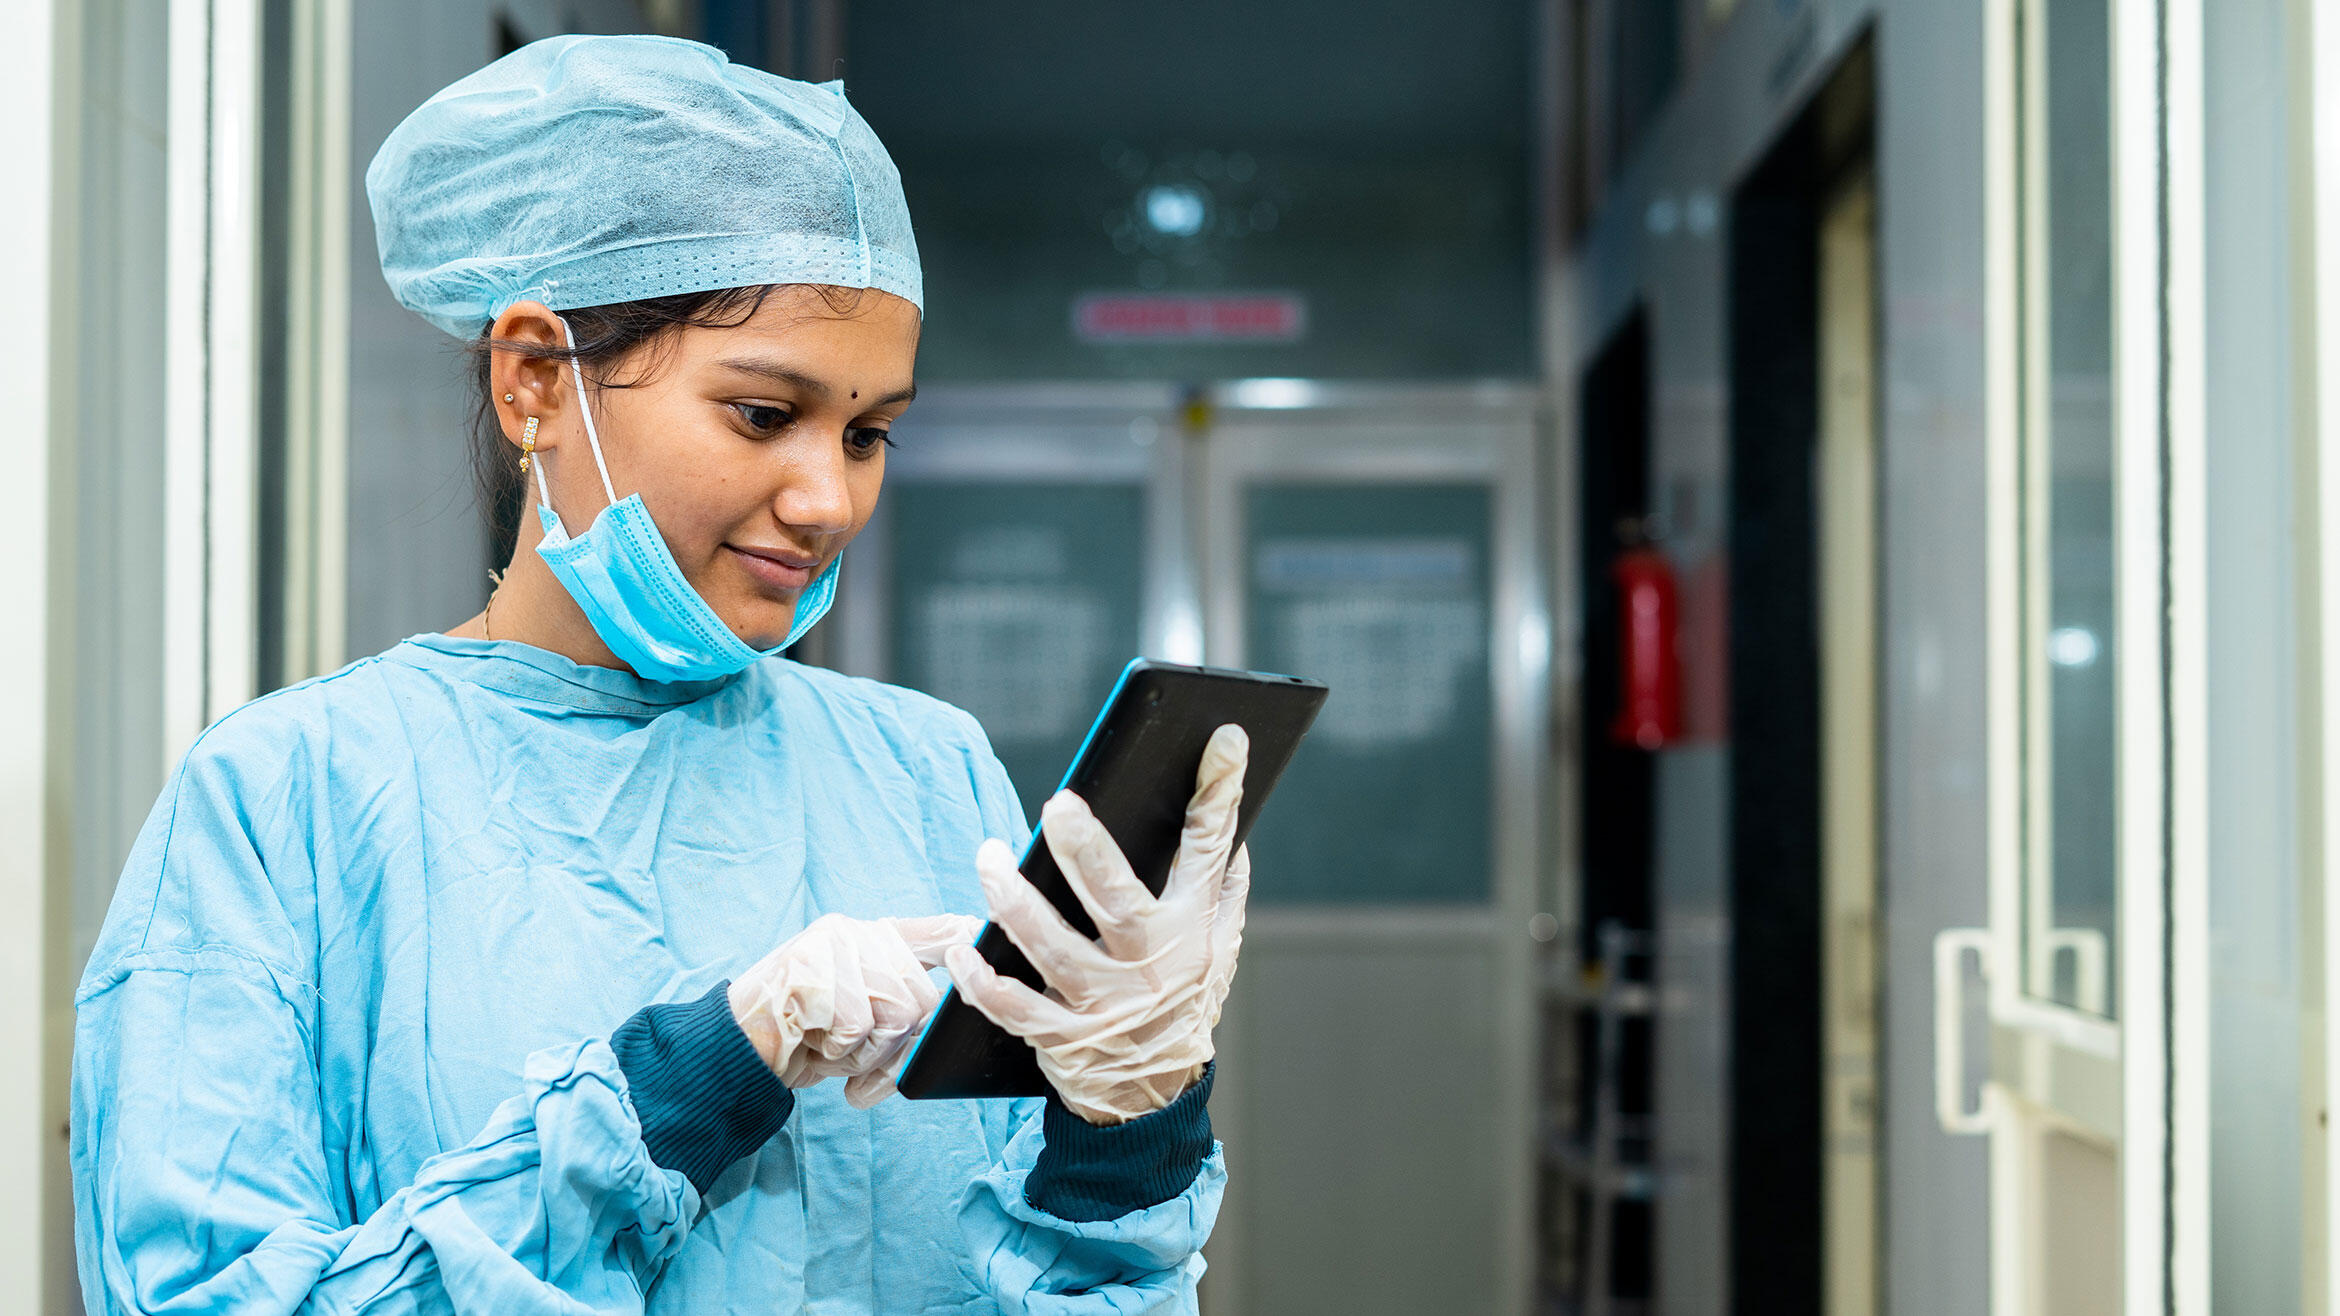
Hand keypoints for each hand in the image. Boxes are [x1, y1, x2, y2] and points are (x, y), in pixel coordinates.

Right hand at [728, 912, 979, 1108]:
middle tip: (856, 1057)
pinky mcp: (812, 970)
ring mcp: (833, 947)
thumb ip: (900, 1012)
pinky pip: (857, 1027)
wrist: (732, 1050)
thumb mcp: (858, 1021)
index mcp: (871, 939)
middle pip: (922, 997)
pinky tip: (811, 1042)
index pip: (938, 931)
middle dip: (896, 1045)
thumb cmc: (802, 1039)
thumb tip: (951, 1022)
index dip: (971, 938)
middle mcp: (856, 933)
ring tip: (830, 1047)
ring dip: (865, 1053)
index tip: (992, 938)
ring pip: (895, 1014)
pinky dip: (839, 1052)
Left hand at [947, 724, 1251, 1124]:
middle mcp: (1149, 963)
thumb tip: (1230, 824)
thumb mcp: (1220, 949)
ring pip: (1049, 945)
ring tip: (989, 857)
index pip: (1211, 849)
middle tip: (1059, 803)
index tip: (1222, 738)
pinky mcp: (1060, 1036)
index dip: (1219, 792)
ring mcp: (1103, 1002)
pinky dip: (981, 978)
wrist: (1154, 1099)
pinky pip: (1011, 1005)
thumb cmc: (1183, 1003)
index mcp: (1191, 929)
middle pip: (1115, 897)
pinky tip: (962, 948)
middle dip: (1087, 848)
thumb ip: (1224, 888)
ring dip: (1012, 898)